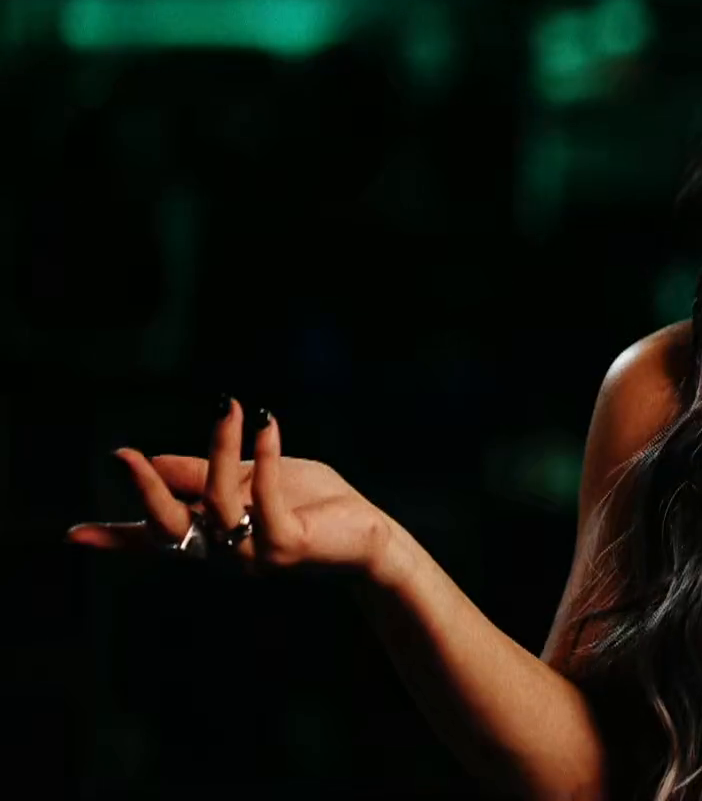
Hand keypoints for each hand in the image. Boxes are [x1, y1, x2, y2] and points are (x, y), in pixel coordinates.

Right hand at [68, 398, 394, 578]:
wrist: (369, 536)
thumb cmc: (314, 505)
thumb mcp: (254, 480)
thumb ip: (206, 474)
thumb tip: (153, 461)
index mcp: (211, 537)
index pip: (155, 538)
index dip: (114, 538)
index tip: (72, 535)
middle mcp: (223, 552)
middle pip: (170, 528)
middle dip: (146, 491)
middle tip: (122, 457)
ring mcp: (253, 554)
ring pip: (218, 504)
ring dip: (220, 449)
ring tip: (229, 407)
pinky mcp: (287, 547)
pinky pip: (265, 500)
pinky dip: (262, 456)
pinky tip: (265, 423)